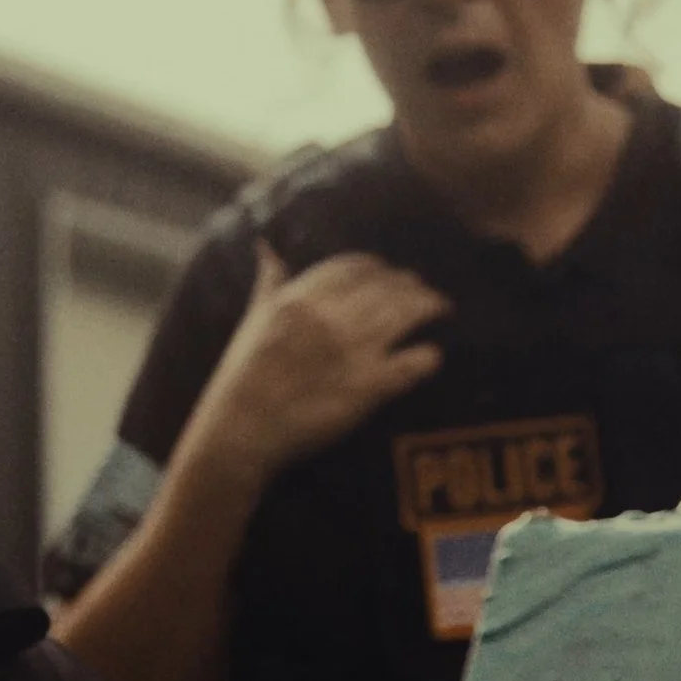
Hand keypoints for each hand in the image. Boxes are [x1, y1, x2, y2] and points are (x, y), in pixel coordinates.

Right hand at [186, 243, 446, 481]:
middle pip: (388, 286)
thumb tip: (266, 246)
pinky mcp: (366, 388)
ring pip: (407, 314)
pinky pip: (413, 363)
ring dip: (430, 306)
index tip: (388, 273)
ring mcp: (350, 352)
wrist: (240, 433)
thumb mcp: (251, 320)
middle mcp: (328, 319)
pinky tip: (431, 356)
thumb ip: (268, 282)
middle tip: (423, 292)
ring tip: (441, 309)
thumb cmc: (241, 377)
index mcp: (299, 300)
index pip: (354, 267)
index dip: (378, 267)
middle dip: (411, 285)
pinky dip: (428, 356)